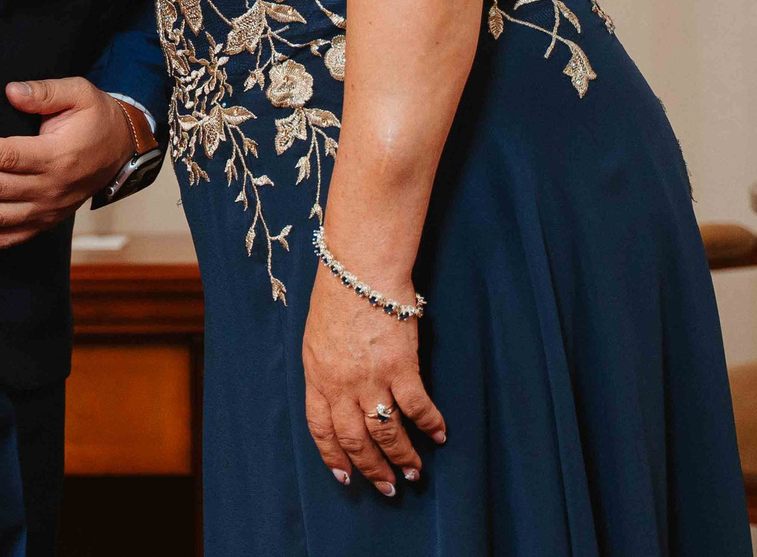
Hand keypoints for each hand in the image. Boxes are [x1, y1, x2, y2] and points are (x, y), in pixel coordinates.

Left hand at [0, 77, 145, 248]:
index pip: (8, 156)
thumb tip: (11, 90)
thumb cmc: (97, 118)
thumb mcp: (79, 93)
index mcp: (57, 156)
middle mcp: (50, 189)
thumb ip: (45, 92)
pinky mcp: (45, 222)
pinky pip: (9, 238)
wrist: (123, 151)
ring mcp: (47, 210)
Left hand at [302, 251, 445, 494]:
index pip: (321, 429)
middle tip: (387, 487)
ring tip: (413, 472)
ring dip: (402, 456)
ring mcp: (371, 378)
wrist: (359, 269)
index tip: (346, 478)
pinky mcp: (400, 367)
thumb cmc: (336, 296)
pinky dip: (430, 424)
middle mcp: (341, 385)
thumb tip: (337, 395)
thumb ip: (325, 370)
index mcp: (317, 377)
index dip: (333, 457)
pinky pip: (416, 406)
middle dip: (371, 468)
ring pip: (386, 431)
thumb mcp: (316, 338)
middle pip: (354, 439)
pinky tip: (440, 434)